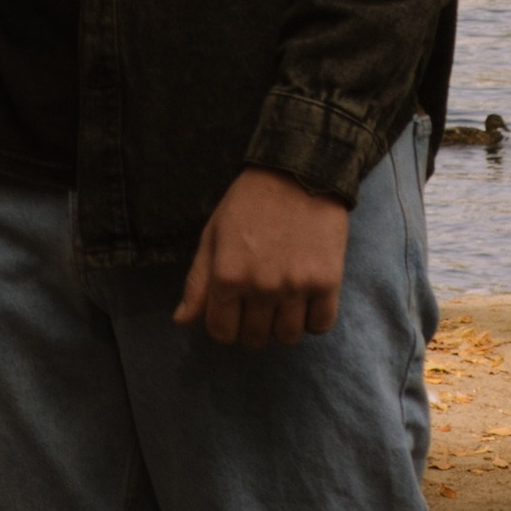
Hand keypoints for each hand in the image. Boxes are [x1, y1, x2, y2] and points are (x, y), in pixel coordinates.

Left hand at [172, 170, 348, 348]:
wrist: (298, 172)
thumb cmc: (249, 202)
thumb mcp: (213, 234)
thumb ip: (198, 281)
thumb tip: (182, 321)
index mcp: (227, 276)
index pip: (221, 332)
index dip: (225, 325)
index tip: (233, 311)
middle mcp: (260, 287)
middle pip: (255, 338)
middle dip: (253, 326)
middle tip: (258, 301)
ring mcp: (296, 287)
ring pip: (288, 337)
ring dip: (283, 325)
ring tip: (283, 300)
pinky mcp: (327, 282)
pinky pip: (320, 325)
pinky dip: (313, 320)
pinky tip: (307, 299)